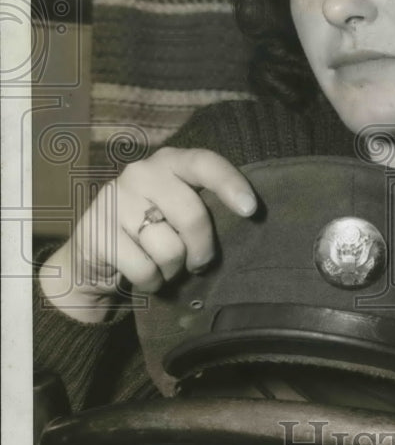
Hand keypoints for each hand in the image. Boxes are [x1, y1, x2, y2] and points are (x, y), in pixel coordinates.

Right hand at [41, 148, 256, 322]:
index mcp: (169, 162)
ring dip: (173, 270)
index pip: (204, 163)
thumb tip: (245, 219)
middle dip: (202, 250)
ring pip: (170, 249)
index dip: (230, 184)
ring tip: (163, 266)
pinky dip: (151, 282)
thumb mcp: (179, 213)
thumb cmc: (151, 234)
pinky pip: (145, 269)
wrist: (92, 258)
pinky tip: (144, 276)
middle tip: (199, 263)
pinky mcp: (97, 231)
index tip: (251, 209)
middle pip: (192, 215)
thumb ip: (205, 208)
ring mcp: (114, 200)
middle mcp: (140, 173)